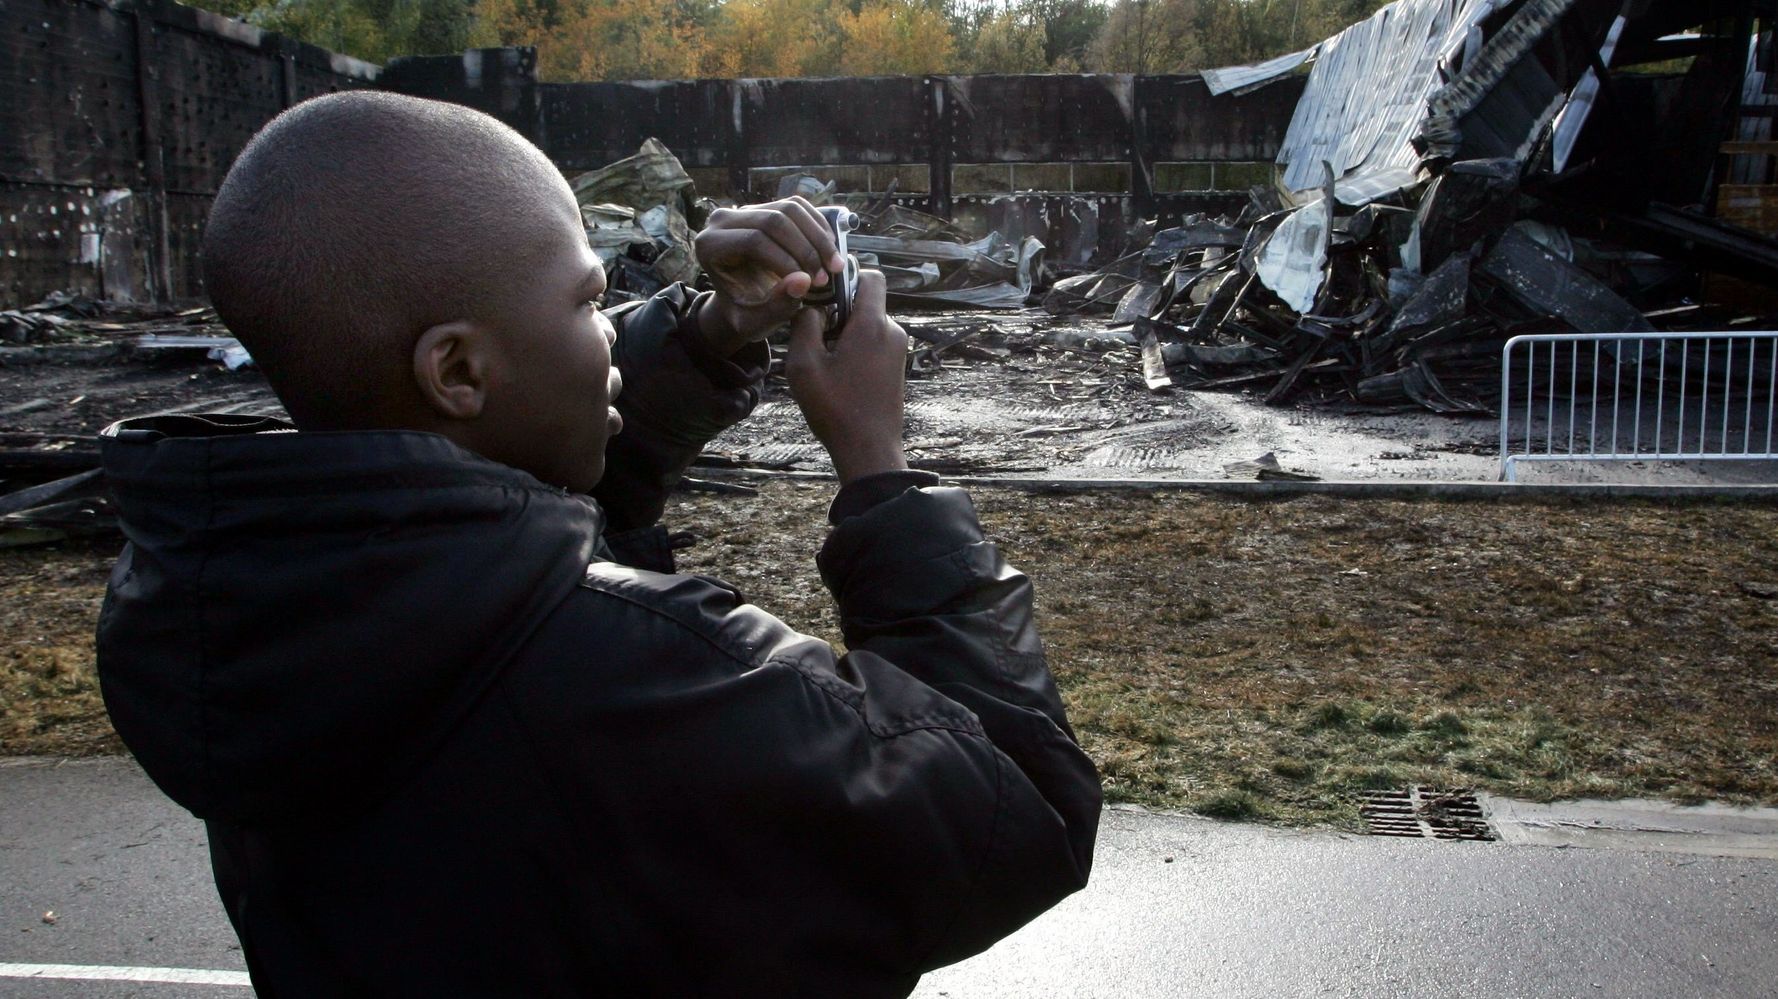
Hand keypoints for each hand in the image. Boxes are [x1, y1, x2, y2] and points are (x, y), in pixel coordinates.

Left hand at [694, 197, 842, 354]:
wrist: (744, 302)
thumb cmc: (746, 314)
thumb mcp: (757, 322)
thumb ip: (777, 306)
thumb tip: (803, 281)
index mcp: (710, 246)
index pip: (754, 241)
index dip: (787, 260)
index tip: (811, 284)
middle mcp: (723, 220)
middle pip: (774, 220)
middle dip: (807, 249)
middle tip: (826, 278)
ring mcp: (746, 210)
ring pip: (790, 209)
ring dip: (819, 238)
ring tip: (834, 266)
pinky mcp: (767, 206)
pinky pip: (799, 206)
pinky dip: (819, 227)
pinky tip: (830, 251)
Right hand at [785, 270, 908, 484]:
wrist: (868, 449)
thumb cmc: (835, 408)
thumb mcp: (804, 365)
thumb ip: (804, 326)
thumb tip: (811, 308)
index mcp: (872, 324)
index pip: (871, 276)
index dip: (847, 276)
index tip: (824, 292)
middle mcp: (892, 332)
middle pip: (866, 301)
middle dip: (840, 310)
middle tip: (817, 335)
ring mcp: (898, 350)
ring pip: (869, 324)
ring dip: (846, 333)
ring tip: (826, 361)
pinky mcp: (897, 367)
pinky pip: (875, 343)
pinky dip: (857, 348)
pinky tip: (840, 373)